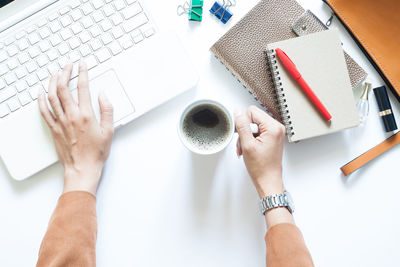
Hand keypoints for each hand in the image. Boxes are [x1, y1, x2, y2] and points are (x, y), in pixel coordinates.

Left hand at [38, 61, 113, 194]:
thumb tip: (103, 95)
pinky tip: (40, 92)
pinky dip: (41, 100)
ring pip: (52, 96)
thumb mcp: (109, 131)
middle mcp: (72, 116)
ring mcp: (61, 122)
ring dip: (52, 82)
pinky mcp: (54, 129)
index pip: (83, 88)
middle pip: (64, 88)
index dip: (82, 73)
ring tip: (55, 73)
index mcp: (87, 115)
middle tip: (68, 65)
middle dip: (65, 72)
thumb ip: (107, 110)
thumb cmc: (96, 153)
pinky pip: (44, 111)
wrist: (82, 168)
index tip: (82, 64)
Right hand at [235, 106, 285, 197]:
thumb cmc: (261, 167)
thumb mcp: (247, 144)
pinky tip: (249, 148)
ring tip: (246, 149)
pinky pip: (257, 131)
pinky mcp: (272, 137)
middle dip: (244, 130)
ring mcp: (275, 133)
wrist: (268, 180)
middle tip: (244, 144)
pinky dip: (250, 139)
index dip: (243, 122)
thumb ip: (242, 126)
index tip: (242, 134)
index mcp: (273, 127)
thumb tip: (238, 112)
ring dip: (246, 136)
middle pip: (253, 118)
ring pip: (253, 125)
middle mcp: (277, 128)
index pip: (252, 111)